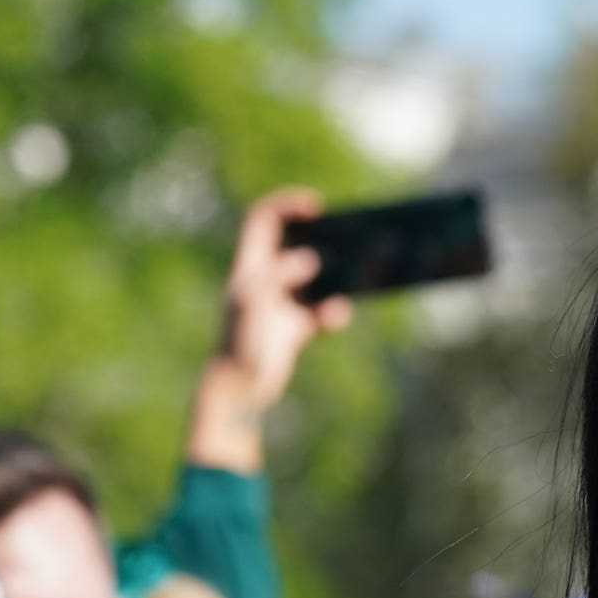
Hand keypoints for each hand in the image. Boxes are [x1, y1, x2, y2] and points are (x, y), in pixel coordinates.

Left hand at [186, 186, 353, 475]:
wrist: (237, 392)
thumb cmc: (240, 346)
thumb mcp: (256, 304)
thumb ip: (280, 275)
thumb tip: (312, 259)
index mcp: (250, 266)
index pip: (263, 219)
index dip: (288, 205)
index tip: (316, 207)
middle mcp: (264, 279)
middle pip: (295, 242)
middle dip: (323, 237)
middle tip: (350, 235)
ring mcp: (280, 303)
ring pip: (315, 277)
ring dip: (337, 275)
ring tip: (360, 273)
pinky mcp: (293, 328)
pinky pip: (321, 310)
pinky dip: (333, 310)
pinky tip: (338, 317)